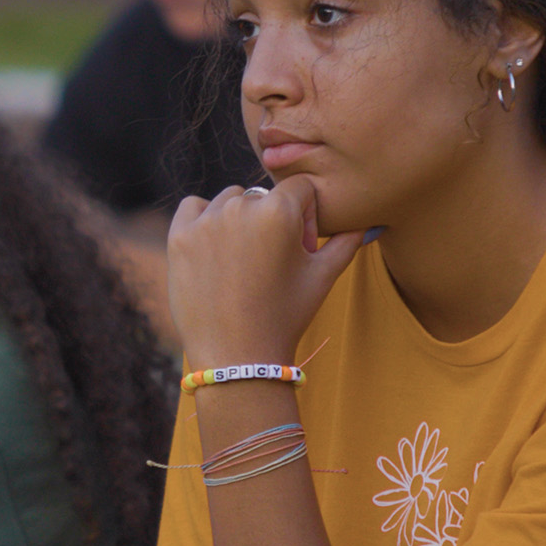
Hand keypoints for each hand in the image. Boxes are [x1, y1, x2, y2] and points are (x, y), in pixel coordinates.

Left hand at [166, 178, 363, 368]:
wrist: (237, 357)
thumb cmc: (285, 316)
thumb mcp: (322, 277)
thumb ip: (347, 241)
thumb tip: (366, 223)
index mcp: (279, 211)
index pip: (300, 188)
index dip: (306, 216)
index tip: (301, 247)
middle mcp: (240, 207)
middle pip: (263, 195)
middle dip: (272, 220)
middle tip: (272, 262)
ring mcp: (206, 221)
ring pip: (229, 200)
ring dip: (238, 219)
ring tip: (244, 260)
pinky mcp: (179, 236)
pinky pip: (193, 207)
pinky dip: (203, 220)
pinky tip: (215, 249)